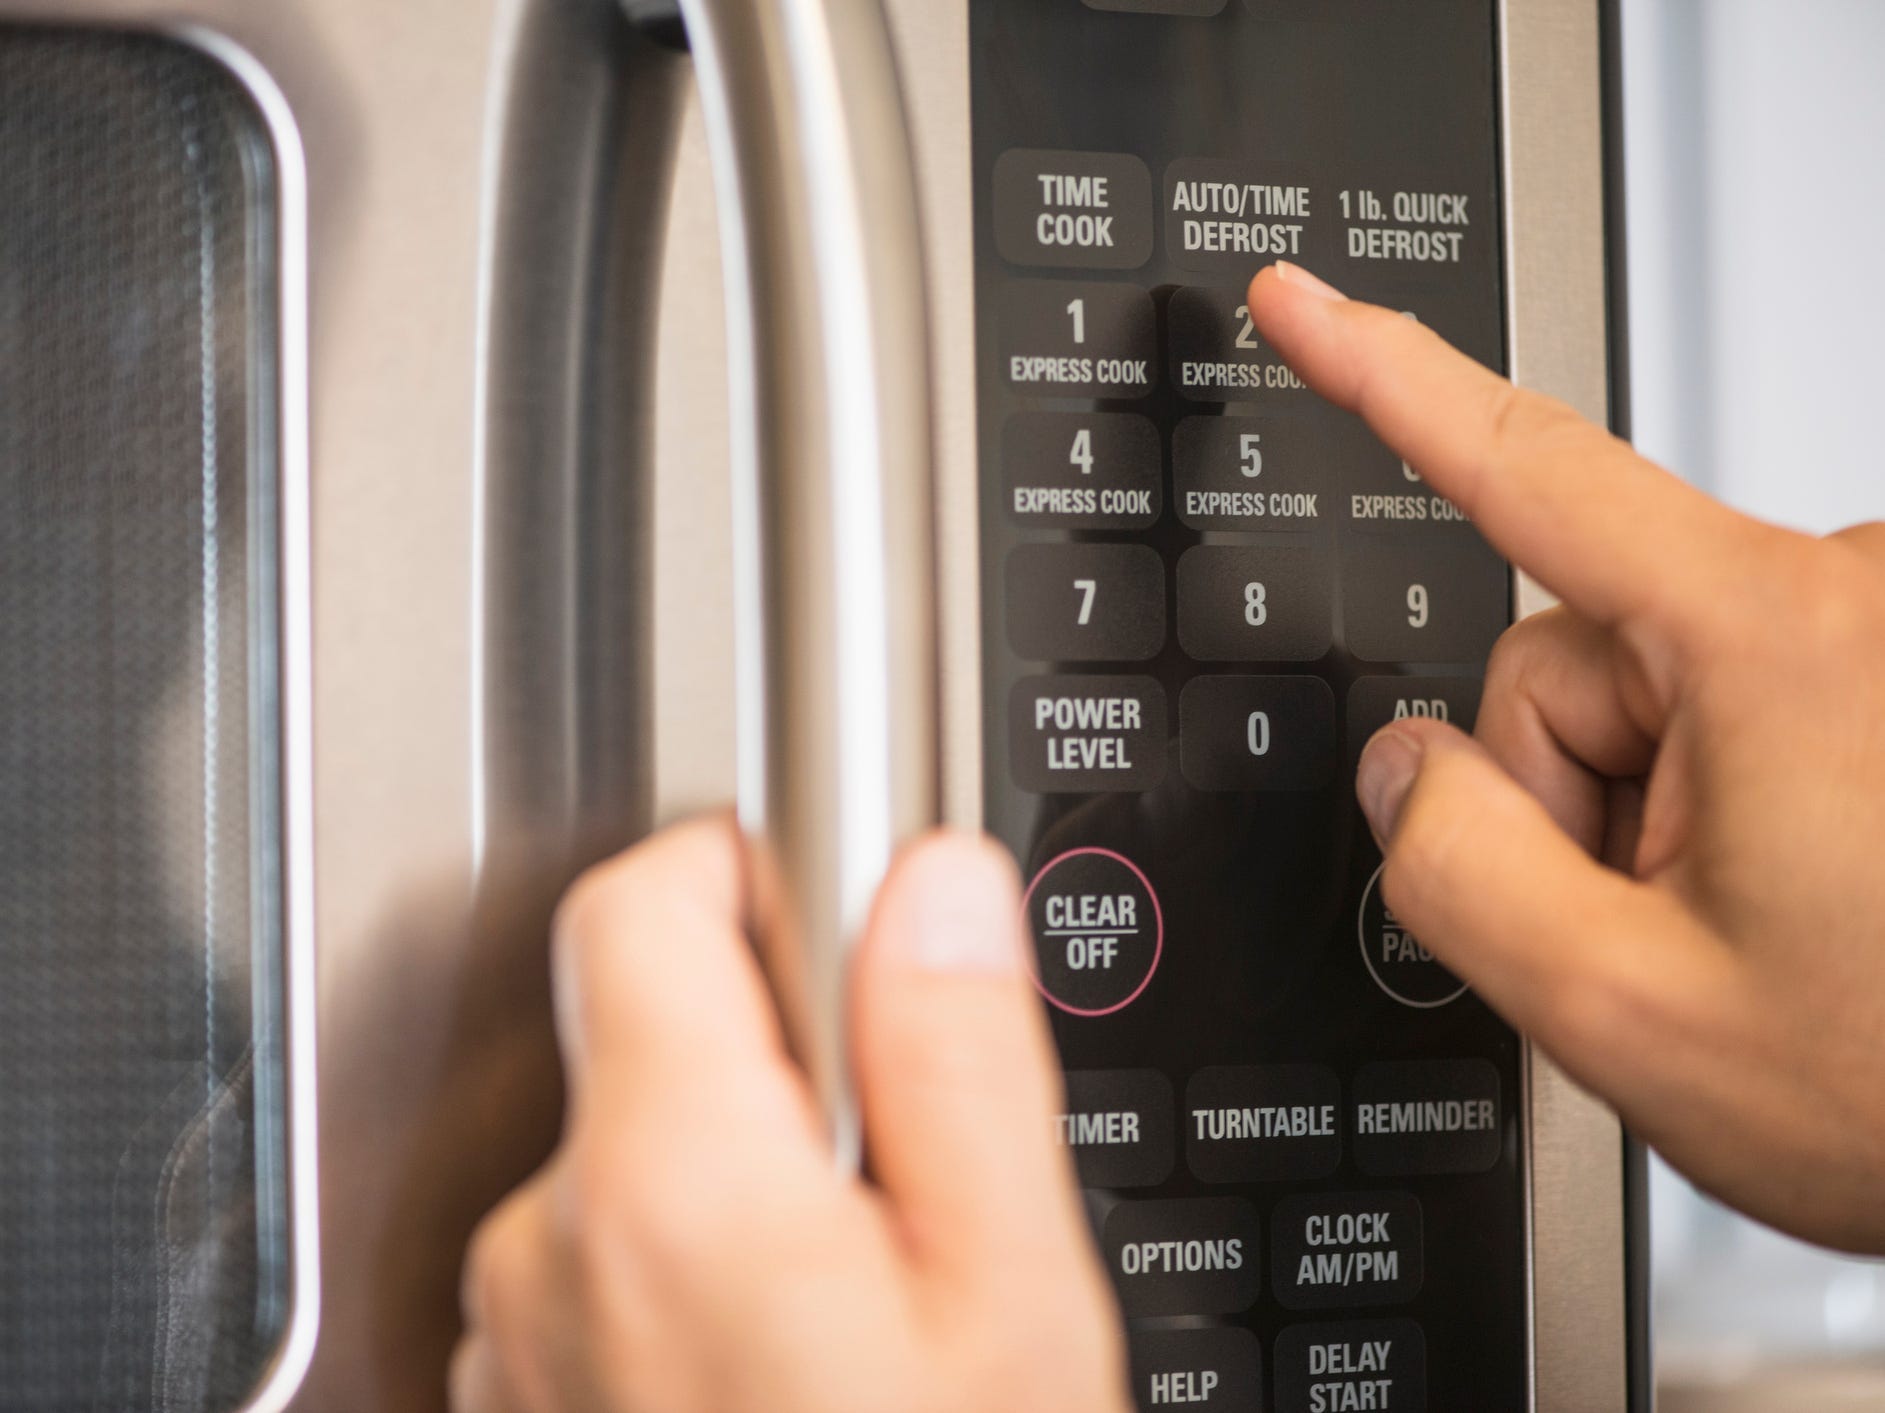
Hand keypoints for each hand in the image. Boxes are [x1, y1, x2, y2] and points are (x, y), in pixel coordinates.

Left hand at [450, 817, 1128, 1412]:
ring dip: (743, 1174)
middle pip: (649, 1032)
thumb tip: (935, 884)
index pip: (643, 900)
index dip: (750, 866)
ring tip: (862, 1298)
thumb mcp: (1003, 1297)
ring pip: (635, 1159)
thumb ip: (956, 1060)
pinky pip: (606, 1269)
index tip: (837, 911)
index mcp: (670, 1181)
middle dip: (779, 1052)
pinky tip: (791, 1369)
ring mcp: (518, 1343)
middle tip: (905, 1161)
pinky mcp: (525, 1406)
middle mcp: (550, 1250)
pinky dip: (693, 1268)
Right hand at [1251, 261, 1884, 1252]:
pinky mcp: (1879, 665)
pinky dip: (1706, 797)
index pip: (1527, 469)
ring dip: (1641, 810)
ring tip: (1743, 921)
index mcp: (1776, 643)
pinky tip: (1783, 891)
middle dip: (1565, 792)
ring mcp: (1869, 632)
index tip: (1302, 306)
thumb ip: (1458, 875)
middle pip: (1561, 651)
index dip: (1382, 379)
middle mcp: (1840, 602)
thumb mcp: (1629, 1016)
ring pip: (1635, 688)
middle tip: (1650, 921)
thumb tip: (1402, 770)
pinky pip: (1716, 699)